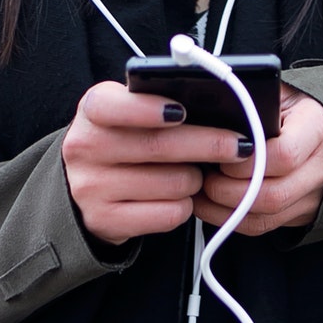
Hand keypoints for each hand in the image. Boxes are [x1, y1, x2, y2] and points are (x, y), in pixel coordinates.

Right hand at [63, 80, 253, 245]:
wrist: (82, 189)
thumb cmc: (123, 140)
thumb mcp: (129, 112)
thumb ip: (161, 101)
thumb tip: (222, 104)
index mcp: (92, 109)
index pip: (112, 104)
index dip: (149, 108)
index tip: (182, 111)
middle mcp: (84, 148)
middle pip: (158, 145)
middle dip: (209, 144)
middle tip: (240, 145)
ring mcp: (91, 188)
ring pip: (171, 183)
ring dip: (196, 179)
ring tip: (195, 173)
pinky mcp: (106, 221)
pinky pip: (168, 214)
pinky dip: (186, 205)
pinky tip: (181, 196)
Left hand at [193, 85, 322, 235]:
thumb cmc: (297, 107)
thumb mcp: (280, 93)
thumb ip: (252, 102)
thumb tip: (209, 104)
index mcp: (316, 128)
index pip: (284, 154)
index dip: (246, 161)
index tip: (221, 154)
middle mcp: (320, 167)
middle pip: (272, 195)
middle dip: (227, 189)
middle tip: (203, 175)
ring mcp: (312, 196)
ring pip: (265, 218)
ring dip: (224, 209)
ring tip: (200, 191)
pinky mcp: (300, 214)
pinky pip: (262, 227)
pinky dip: (231, 220)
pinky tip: (212, 205)